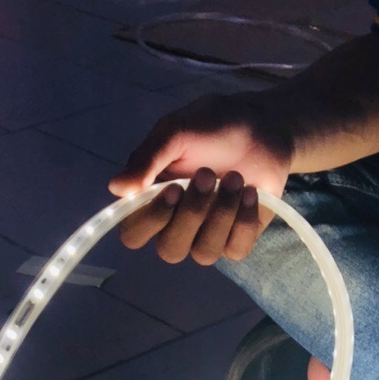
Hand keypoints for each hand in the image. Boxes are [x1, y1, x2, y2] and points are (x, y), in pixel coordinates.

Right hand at [107, 94, 292, 264]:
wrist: (263, 127)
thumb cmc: (214, 126)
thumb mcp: (176, 131)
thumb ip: (147, 159)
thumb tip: (115, 188)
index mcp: (152, 201)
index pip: (133, 233)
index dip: (151, 219)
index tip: (173, 188)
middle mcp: (175, 225)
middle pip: (169, 250)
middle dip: (192, 213)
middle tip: (208, 174)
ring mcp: (207, 236)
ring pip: (203, 253)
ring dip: (221, 214)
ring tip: (236, 177)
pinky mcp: (236, 239)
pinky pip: (234, 251)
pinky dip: (243, 222)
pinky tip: (250, 193)